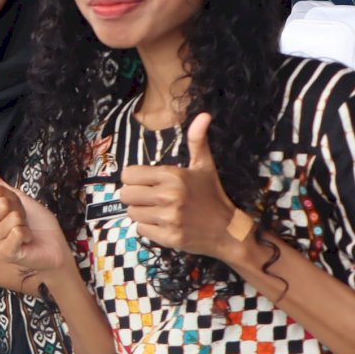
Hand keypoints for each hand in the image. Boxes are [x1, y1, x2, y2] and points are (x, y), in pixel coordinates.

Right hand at [0, 166, 72, 276]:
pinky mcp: (5, 253)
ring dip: (24, 224)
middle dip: (19, 210)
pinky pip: (17, 232)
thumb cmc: (36, 225)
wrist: (54, 246)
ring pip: (11, 218)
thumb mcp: (18, 198)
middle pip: (2, 203)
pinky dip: (27, 235)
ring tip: (25, 232)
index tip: (18, 208)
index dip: (13, 197)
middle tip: (23, 222)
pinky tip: (26, 242)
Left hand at [121, 113, 239, 258]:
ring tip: (159, 211)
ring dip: (142, 213)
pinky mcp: (168, 238)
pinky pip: (140, 230)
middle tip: (151, 198)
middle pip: (125, 194)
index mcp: (173, 175)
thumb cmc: (212, 196)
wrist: (229, 231)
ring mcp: (168, 218)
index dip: (134, 178)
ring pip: (131, 213)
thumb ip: (197, 141)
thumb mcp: (204, 166)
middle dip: (135, 196)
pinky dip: (149, 229)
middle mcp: (169, 196)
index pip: (128, 174)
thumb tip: (204, 115)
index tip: (147, 182)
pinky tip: (164, 225)